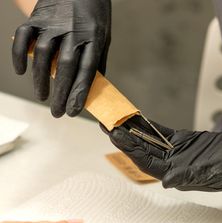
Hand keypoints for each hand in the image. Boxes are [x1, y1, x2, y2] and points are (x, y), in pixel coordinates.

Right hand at [12, 0, 110, 116]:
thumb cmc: (93, 13)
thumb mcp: (103, 36)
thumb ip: (97, 61)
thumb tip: (93, 89)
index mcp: (94, 37)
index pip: (87, 70)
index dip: (79, 94)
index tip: (73, 111)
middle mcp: (74, 30)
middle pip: (66, 66)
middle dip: (60, 93)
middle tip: (56, 112)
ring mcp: (54, 22)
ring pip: (44, 54)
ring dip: (41, 79)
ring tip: (42, 96)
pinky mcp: (38, 16)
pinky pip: (24, 36)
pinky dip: (19, 54)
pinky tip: (21, 71)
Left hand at [103, 115, 221, 191]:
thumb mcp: (212, 173)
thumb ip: (188, 177)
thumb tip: (167, 182)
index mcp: (175, 174)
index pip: (145, 161)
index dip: (129, 149)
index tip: (115, 136)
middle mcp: (171, 164)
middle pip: (142, 151)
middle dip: (124, 138)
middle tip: (108, 124)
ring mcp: (175, 152)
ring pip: (148, 140)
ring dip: (132, 130)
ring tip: (117, 119)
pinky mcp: (181, 141)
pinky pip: (161, 132)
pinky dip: (149, 125)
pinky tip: (137, 118)